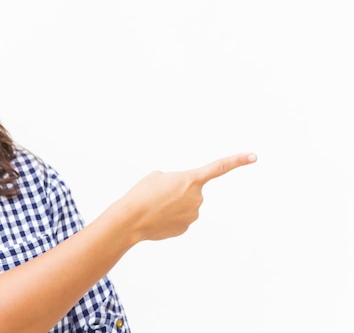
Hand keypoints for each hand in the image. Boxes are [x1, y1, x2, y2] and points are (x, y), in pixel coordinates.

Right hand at [123, 153, 256, 240]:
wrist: (130, 219)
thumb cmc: (141, 193)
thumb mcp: (157, 176)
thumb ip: (175, 181)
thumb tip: (182, 198)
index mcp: (191, 179)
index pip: (219, 167)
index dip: (237, 161)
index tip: (254, 156)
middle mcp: (197, 198)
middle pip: (190, 191)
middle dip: (177, 191)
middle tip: (158, 194)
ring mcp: (193, 215)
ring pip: (185, 205)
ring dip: (172, 204)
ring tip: (155, 206)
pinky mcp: (185, 228)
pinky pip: (180, 218)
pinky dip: (169, 217)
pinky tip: (157, 218)